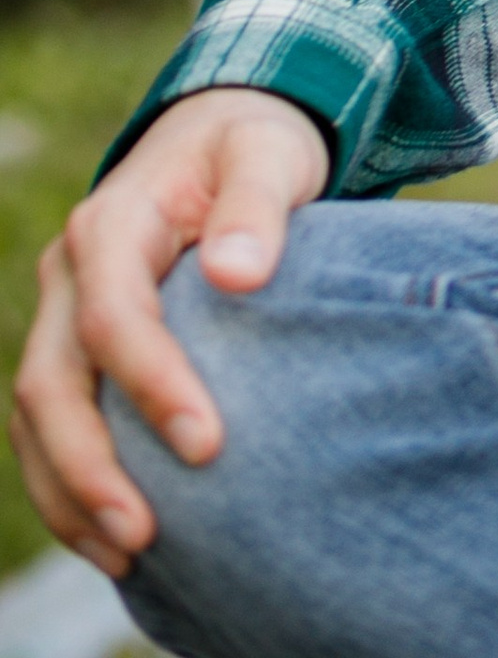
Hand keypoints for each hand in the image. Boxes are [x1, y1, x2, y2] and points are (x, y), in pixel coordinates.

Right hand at [9, 87, 327, 574]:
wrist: (220, 136)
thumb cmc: (252, 147)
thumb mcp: (269, 154)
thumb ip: (257, 204)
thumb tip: (238, 273)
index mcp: (111, 223)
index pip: (112, 315)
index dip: (151, 382)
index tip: (207, 442)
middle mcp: (69, 274)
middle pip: (51, 380)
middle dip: (90, 465)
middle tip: (146, 533)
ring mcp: (61, 317)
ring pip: (36, 418)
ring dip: (71, 493)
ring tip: (128, 554)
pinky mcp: (74, 353)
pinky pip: (49, 429)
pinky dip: (71, 487)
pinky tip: (114, 538)